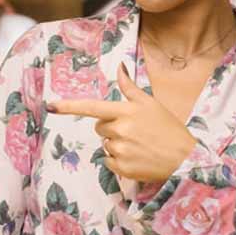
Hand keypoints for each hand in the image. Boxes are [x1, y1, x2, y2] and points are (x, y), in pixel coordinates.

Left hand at [47, 62, 196, 182]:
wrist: (185, 158)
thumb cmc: (168, 128)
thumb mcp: (151, 104)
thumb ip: (130, 88)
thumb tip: (120, 67)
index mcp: (126, 111)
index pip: (92, 107)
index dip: (69, 106)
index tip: (50, 106)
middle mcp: (120, 129)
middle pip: (99, 127)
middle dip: (111, 128)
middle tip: (134, 131)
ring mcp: (120, 150)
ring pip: (105, 145)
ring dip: (117, 145)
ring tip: (139, 146)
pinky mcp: (122, 167)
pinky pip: (108, 161)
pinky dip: (119, 161)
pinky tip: (137, 158)